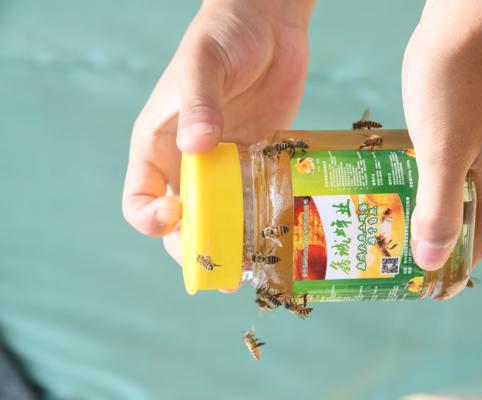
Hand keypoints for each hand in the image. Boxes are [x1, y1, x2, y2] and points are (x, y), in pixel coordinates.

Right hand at [122, 0, 314, 262]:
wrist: (268, 23)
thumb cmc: (223, 35)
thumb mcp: (205, 64)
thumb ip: (199, 103)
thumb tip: (196, 146)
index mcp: (159, 144)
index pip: (140, 199)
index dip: (152, 220)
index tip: (177, 220)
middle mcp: (189, 162)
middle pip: (184, 222)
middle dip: (199, 249)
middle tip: (224, 273)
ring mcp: (226, 164)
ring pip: (222, 218)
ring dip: (235, 245)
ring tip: (255, 268)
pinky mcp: (257, 160)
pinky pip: (255, 199)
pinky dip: (262, 220)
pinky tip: (279, 235)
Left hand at [402, 0, 481, 269]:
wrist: (460, 29)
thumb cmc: (453, 88)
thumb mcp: (444, 152)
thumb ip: (440, 206)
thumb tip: (432, 261)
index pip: (476, 241)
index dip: (453, 267)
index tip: (424, 288)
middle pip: (457, 218)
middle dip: (427, 241)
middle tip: (388, 253)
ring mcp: (468, 145)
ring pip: (441, 190)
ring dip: (415, 208)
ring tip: (379, 220)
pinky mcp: (450, 126)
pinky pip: (430, 163)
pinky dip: (410, 178)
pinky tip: (384, 178)